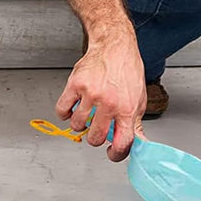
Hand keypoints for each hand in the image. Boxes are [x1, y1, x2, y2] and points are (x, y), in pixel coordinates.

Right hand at [55, 29, 146, 161]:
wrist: (115, 46)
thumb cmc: (128, 70)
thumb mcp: (139, 97)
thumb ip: (135, 122)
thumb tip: (138, 143)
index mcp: (128, 108)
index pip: (123, 143)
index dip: (116, 154)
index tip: (111, 152)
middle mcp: (110, 102)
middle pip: (95, 138)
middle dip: (95, 136)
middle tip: (98, 125)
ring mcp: (91, 94)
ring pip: (77, 126)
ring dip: (80, 123)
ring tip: (88, 110)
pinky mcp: (75, 85)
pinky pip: (62, 111)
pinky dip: (65, 112)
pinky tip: (75, 105)